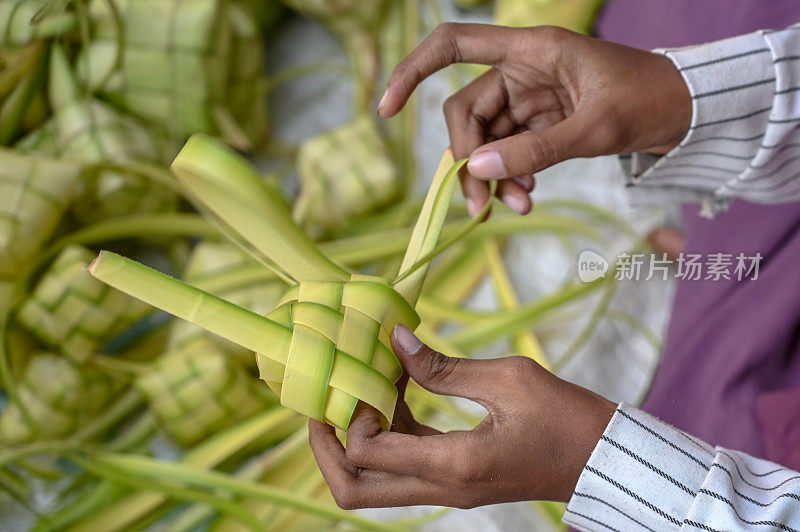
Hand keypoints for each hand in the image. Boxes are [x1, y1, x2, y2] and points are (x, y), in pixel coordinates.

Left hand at [308, 325, 615, 509]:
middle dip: (327, 448)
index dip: (354, 411)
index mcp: (454, 465)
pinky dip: (388, 435)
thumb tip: (396, 340)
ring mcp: (447, 490)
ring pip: (374, 485)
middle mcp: (443, 487)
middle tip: (326, 402)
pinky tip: (399, 391)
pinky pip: (403, 467)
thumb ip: (444, 365)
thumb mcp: (508, 379)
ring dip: (358, 440)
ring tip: (365, 386)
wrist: (602, 457)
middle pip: (354, 492)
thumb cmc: (566, 416)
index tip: (369, 371)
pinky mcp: (455, 480)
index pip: (368, 452)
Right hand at [378, 23, 691, 217]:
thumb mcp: (593, 129)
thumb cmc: (647, 100)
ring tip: (518, 207)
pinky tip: (527, 196)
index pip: (454, 44)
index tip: (387, 108)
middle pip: (465, 113)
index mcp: (530, 51)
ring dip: (492, 178)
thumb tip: (478, 172)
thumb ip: (535, 151)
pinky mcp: (537, 125)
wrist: (683, 113)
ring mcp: (527, 101)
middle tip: (483, 206)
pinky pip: (506, 153)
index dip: (413, 70)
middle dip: (470, 161)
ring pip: (485, 140)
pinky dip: (509, 178)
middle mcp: (520, 72)